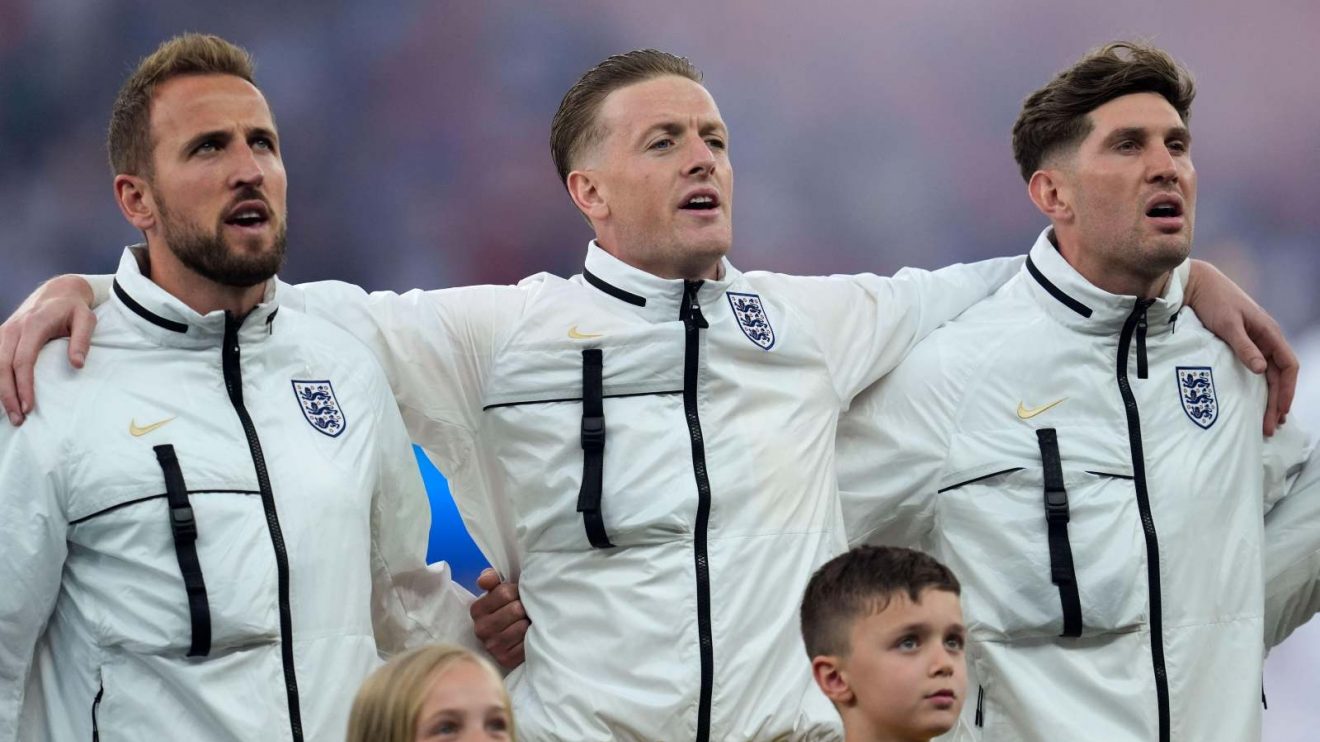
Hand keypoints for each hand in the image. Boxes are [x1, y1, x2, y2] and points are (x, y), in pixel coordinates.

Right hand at [0, 275, 96, 425]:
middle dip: (7, 395)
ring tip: (11, 413)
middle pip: (2, 366)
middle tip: (18, 419)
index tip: (29, 407)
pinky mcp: (2, 335)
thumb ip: (82, 341)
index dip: (23, 386)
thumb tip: (78, 365)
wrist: (58, 290)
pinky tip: (2, 396)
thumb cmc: (74, 308)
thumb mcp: (86, 319)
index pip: (22, 361)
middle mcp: (13, 329)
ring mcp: (4, 331)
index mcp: (33, 325)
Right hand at [471, 568, 528, 669]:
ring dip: (529, 623)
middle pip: (515, 610)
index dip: (517, 591)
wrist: (513, 638)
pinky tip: (529, 636)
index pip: (504, 593)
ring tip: (528, 622)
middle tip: (526, 610)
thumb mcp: (498, 591)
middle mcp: (481, 629)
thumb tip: (484, 580)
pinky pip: (525, 645)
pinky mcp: (505, 660)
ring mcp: (492, 646)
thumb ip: (492, 579)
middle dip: (525, 607)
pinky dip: (531, 639)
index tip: (519, 595)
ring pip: (522, 627)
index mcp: (477, 609)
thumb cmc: (507, 608)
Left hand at [1186, 259, 1296, 435]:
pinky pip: (1256, 368)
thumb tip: (1262, 369)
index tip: (1280, 411)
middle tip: (1269, 427)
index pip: (1288, 366)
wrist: (1195, 284)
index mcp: (1269, 333)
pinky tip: (1254, 400)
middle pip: (1279, 375)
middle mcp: (1266, 338)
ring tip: (1266, 420)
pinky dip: (1258, 386)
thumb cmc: (1213, 301)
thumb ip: (1244, 346)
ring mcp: (1254, 341)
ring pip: (1269, 374)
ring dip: (1269, 397)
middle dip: (1277, 401)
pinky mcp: (1240, 343)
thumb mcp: (1228, 324)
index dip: (1287, 390)